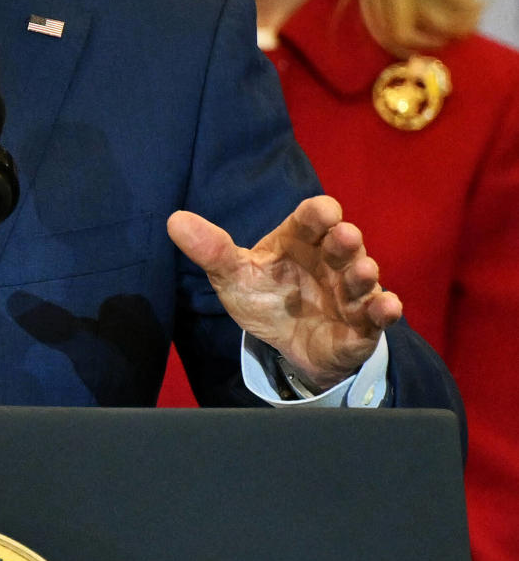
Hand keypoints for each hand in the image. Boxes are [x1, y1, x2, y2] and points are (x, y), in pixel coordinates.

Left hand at [168, 194, 401, 393]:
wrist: (287, 346)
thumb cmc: (266, 297)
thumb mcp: (234, 276)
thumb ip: (211, 251)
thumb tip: (174, 220)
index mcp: (300, 240)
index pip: (314, 217)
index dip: (319, 213)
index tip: (322, 214)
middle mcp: (330, 259)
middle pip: (343, 242)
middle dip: (345, 240)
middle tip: (343, 238)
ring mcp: (349, 291)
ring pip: (363, 277)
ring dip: (363, 274)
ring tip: (362, 272)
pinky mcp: (362, 325)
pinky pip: (379, 315)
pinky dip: (385, 310)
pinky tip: (386, 307)